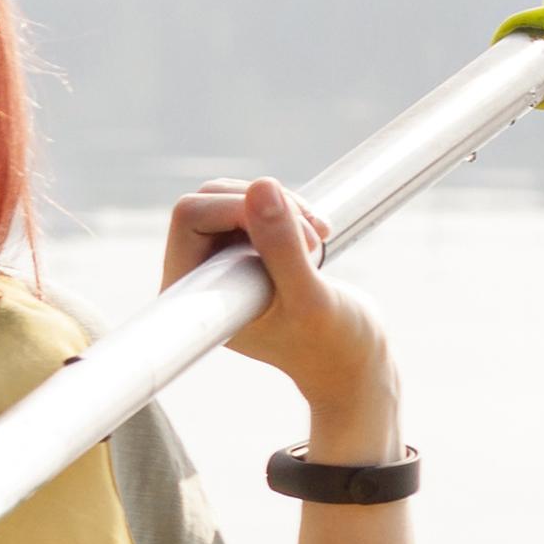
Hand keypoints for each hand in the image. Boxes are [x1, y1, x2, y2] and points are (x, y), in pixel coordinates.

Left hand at [163, 176, 400, 459]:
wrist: (351, 357)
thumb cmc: (331, 343)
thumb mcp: (311, 298)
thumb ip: (283, 247)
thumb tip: (260, 186)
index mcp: (193, 296)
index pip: (191, 215)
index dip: (242, 210)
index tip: (300, 243)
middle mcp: (196, 276)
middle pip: (211, 198)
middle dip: (267, 206)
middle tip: (314, 237)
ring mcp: (219, 261)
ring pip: (236, 196)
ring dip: (283, 207)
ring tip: (318, 241)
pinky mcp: (245, 249)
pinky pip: (257, 203)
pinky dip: (291, 210)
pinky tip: (318, 239)